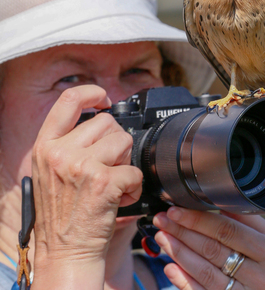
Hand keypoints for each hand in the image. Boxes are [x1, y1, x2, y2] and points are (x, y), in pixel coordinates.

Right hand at [31, 85, 142, 287]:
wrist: (65, 253)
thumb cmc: (61, 214)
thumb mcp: (49, 171)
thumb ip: (67, 142)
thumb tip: (98, 116)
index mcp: (45, 146)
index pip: (69, 100)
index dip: (92, 93)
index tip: (105, 99)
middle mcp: (60, 152)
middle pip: (107, 122)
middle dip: (116, 142)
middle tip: (108, 166)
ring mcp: (81, 166)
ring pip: (124, 141)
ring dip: (126, 162)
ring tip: (113, 182)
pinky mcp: (103, 182)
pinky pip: (135, 171)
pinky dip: (135, 186)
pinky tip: (121, 198)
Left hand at [153, 207, 264, 289]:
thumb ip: (252, 224)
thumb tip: (222, 203)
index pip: (228, 231)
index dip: (199, 219)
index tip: (177, 209)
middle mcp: (260, 277)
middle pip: (213, 250)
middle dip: (183, 232)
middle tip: (163, 220)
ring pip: (205, 273)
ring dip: (179, 254)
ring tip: (162, 238)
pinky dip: (185, 282)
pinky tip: (170, 268)